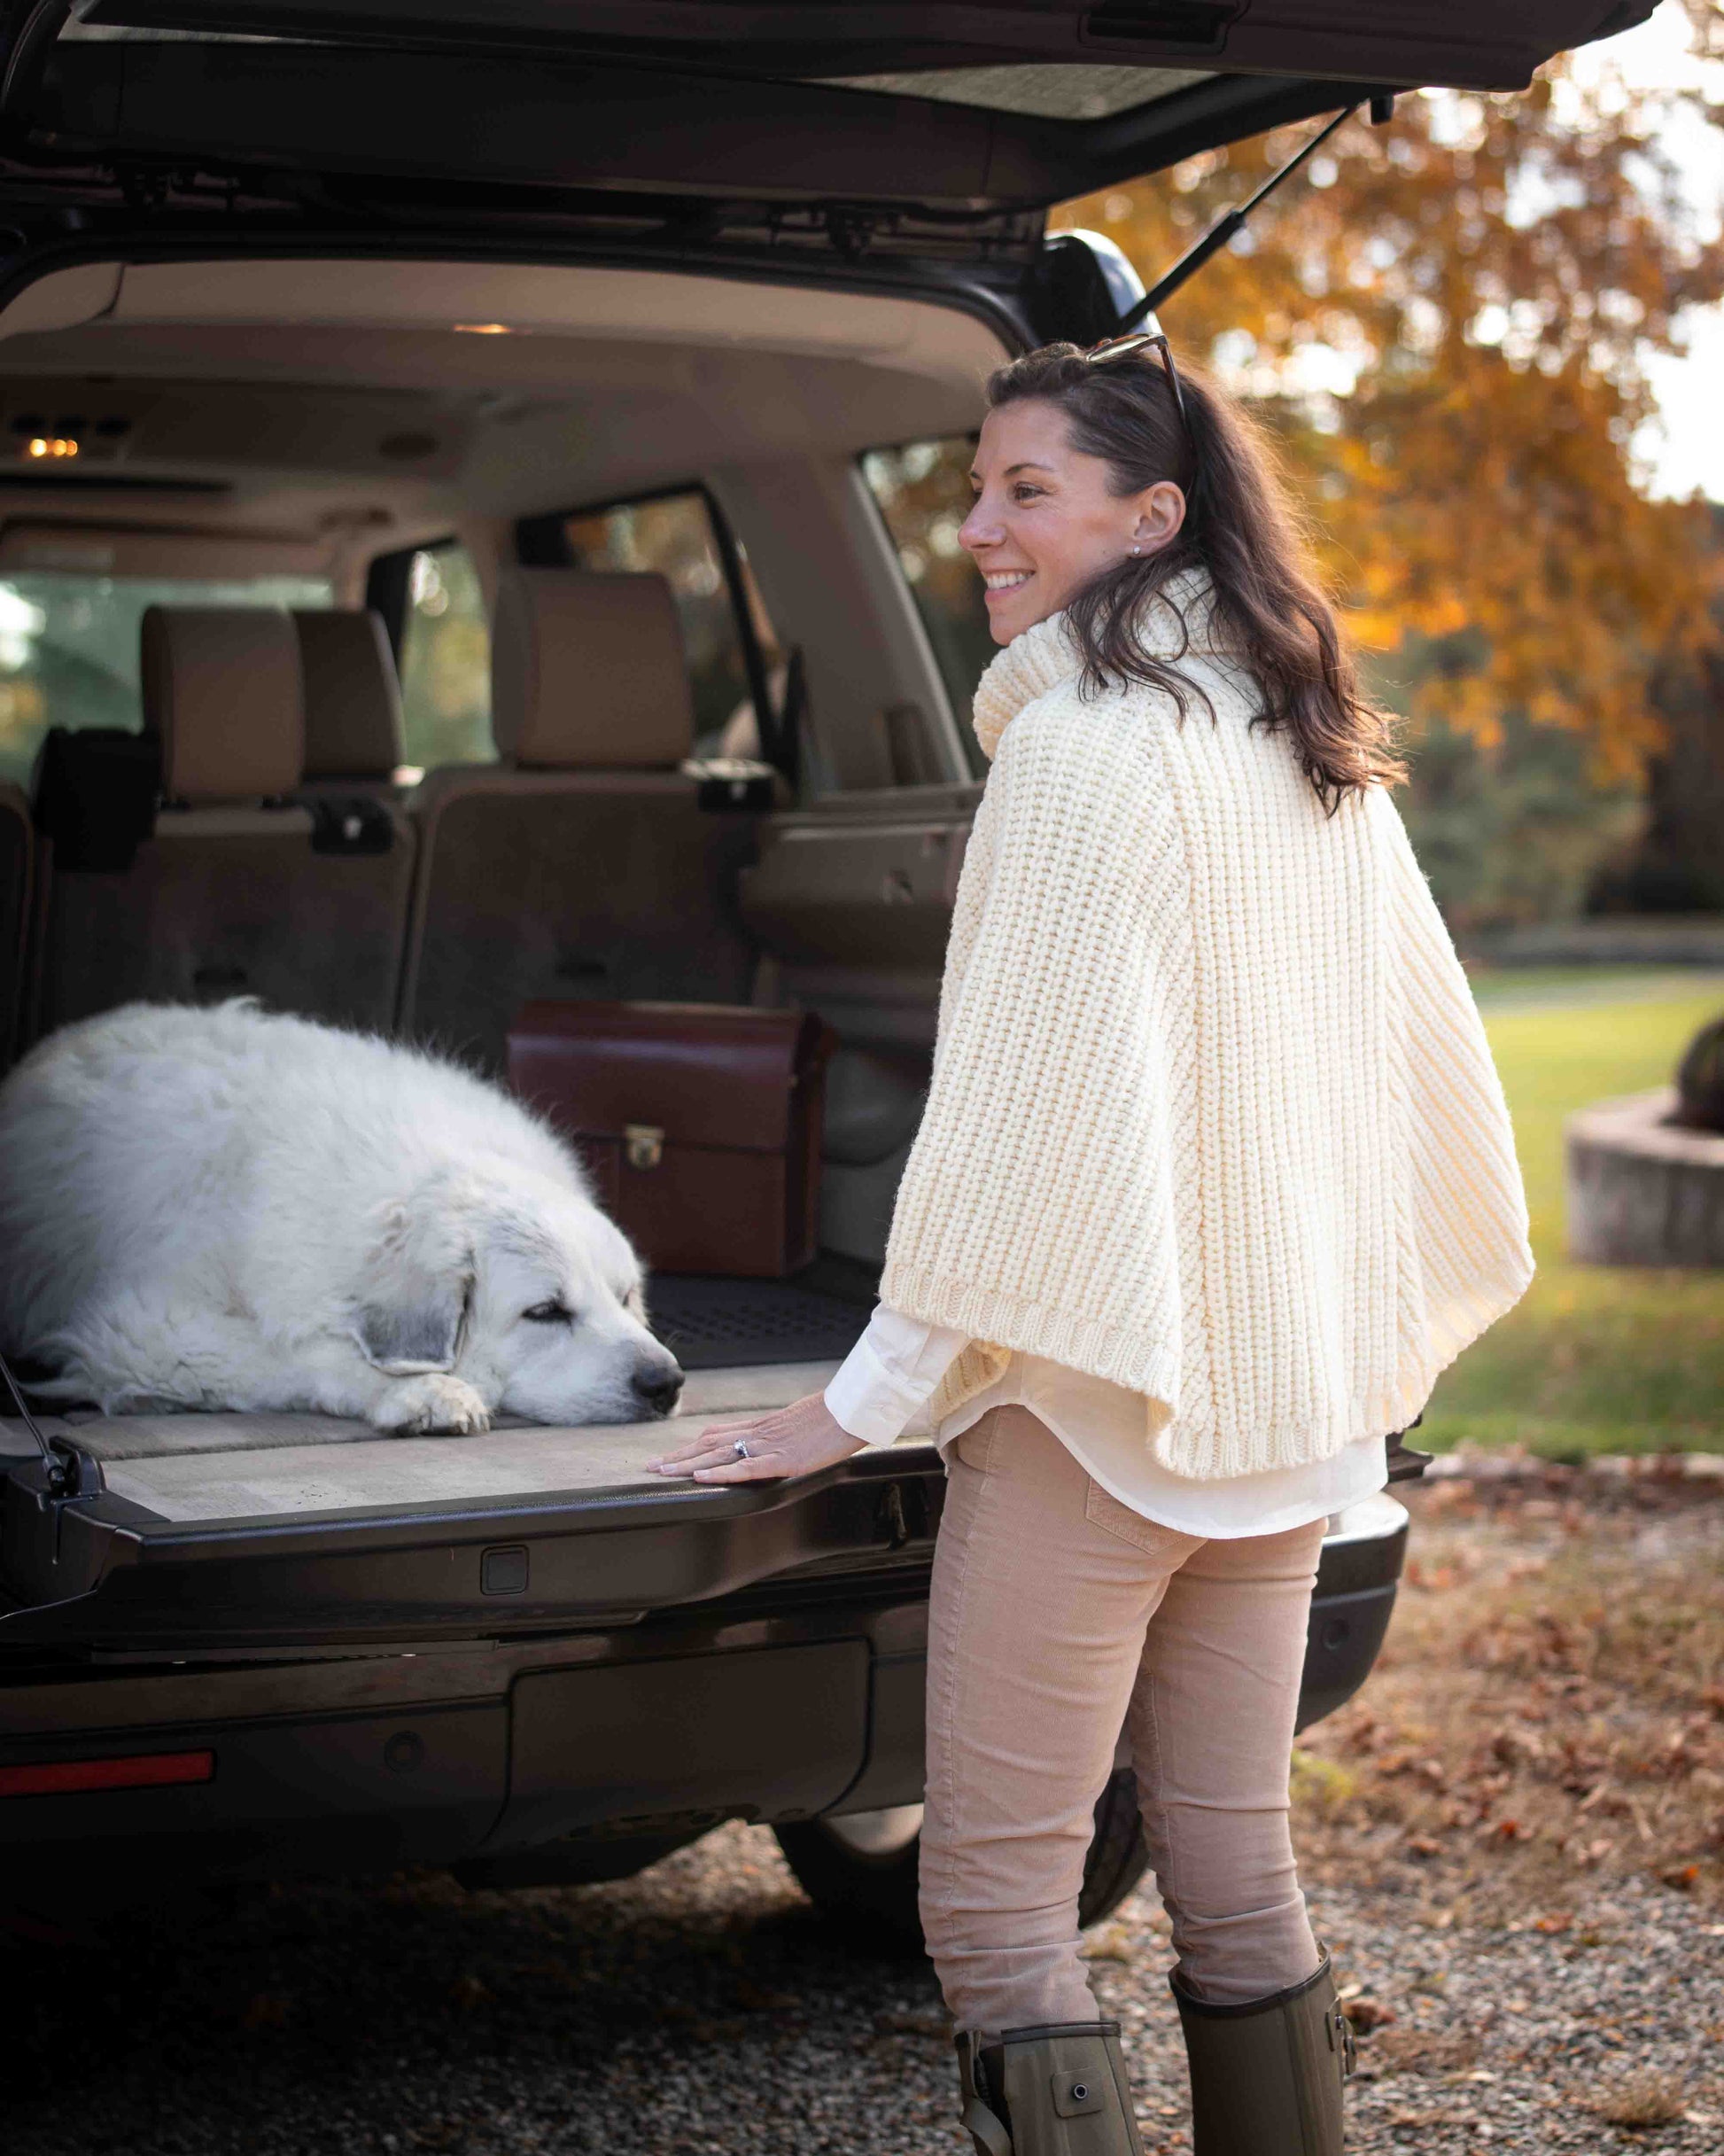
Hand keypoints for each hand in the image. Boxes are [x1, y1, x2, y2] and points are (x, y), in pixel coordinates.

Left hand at [646, 1391, 866, 1482]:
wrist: (853, 1409)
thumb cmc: (833, 1415)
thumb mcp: (800, 1423)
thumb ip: (782, 1433)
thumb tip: (775, 1441)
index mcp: (763, 1427)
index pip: (717, 1435)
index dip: (691, 1446)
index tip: (669, 1455)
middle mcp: (759, 1434)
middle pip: (709, 1445)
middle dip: (679, 1457)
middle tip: (650, 1468)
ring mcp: (769, 1446)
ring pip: (719, 1455)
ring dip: (688, 1464)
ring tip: (662, 1472)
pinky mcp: (783, 1459)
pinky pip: (746, 1466)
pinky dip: (721, 1473)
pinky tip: (701, 1477)